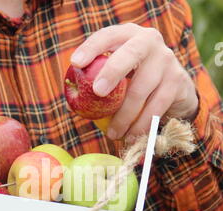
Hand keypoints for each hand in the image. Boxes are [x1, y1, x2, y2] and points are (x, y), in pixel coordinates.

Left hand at [70, 24, 198, 142]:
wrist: (175, 88)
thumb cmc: (134, 80)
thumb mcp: (118, 73)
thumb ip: (97, 79)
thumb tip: (71, 99)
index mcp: (128, 36)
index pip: (108, 36)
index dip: (91, 48)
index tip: (76, 63)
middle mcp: (149, 42)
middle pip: (129, 55)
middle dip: (112, 73)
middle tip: (97, 92)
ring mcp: (166, 61)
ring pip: (141, 90)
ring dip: (124, 116)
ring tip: (113, 134)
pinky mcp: (177, 82)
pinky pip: (156, 108)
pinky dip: (141, 126)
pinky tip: (131, 137)